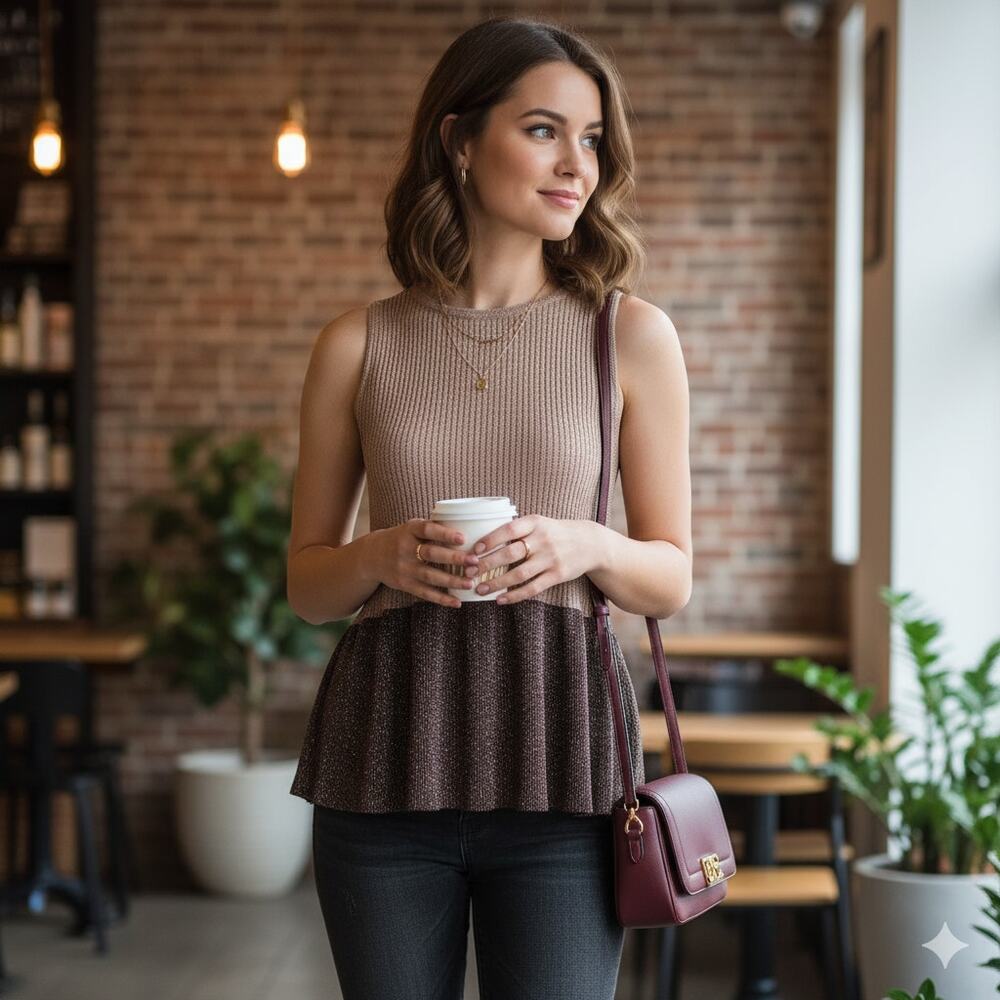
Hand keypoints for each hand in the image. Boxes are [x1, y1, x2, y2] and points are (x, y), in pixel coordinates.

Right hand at [372, 518, 479, 608]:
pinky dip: (442, 599)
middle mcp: (405, 549)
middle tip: (474, 561)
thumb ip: (434, 528)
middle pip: (431, 554)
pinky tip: (457, 602)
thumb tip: (468, 527)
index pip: (427, 530)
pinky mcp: (404, 584)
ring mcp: (404, 568)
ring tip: (470, 583)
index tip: (463, 538)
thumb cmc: (402, 538)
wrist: (372, 556)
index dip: (444, 534)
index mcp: (409, 530)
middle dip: (454, 558)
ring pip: (430, 576)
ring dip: (452, 581)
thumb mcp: (412, 527)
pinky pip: (425, 593)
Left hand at [466, 515, 597, 604]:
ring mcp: (551, 558)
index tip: (474, 549)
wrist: (590, 543)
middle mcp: (543, 540)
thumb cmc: (556, 533)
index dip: (490, 540)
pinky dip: (515, 595)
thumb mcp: (540, 522)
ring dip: (497, 583)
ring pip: (519, 574)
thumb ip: (518, 529)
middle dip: (487, 564)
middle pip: (510, 554)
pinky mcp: (557, 575)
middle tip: (469, 572)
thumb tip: (484, 541)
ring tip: (480, 589)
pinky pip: (532, 588)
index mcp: (535, 522)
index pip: (508, 530)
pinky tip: (501, 599)